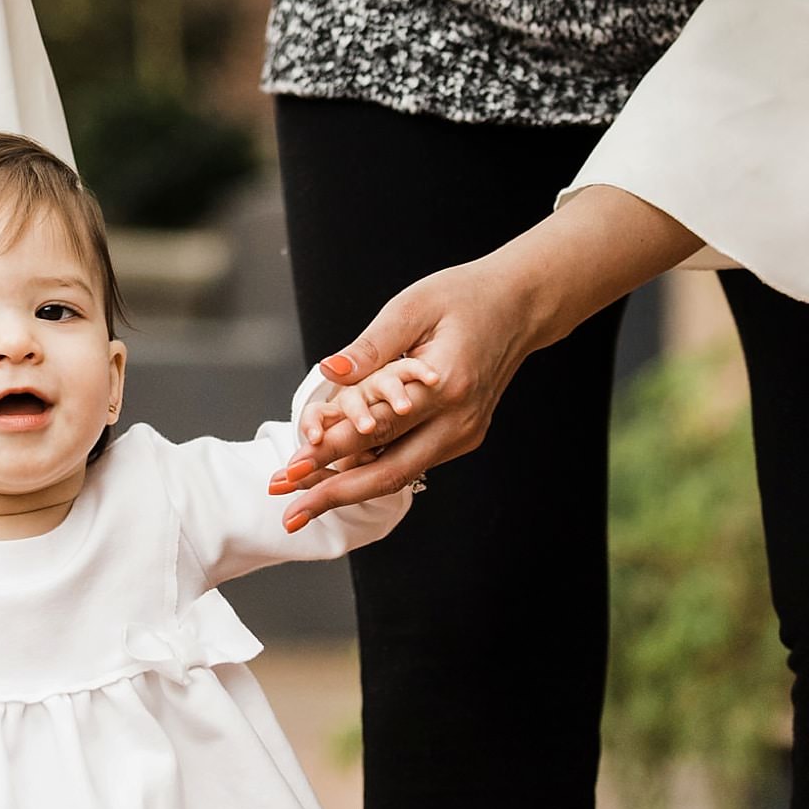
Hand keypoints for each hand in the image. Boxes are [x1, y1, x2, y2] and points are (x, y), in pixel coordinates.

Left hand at [272, 188, 701, 527]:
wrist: (518, 306)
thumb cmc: (463, 297)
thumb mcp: (412, 307)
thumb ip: (370, 347)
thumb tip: (328, 373)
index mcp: (446, 386)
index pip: (377, 429)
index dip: (329, 452)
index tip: (290, 470)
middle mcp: (459, 420)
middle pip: (389, 471)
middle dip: (334, 493)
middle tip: (290, 511)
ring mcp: (464, 433)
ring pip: (399, 472)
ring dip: (350, 486)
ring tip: (303, 497)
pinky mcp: (462, 436)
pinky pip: (412, 460)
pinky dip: (374, 468)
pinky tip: (338, 476)